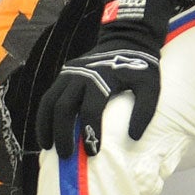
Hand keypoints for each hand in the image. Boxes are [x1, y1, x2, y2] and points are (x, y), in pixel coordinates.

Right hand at [34, 0, 175, 157]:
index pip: (91, 110)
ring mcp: (69, 73)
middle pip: (63, 108)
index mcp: (101, 78)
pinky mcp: (64, 74)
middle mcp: (80, 75)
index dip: (91, 133)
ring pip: (49, 102)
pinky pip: (48, 97)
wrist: (127, 38)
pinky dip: (44, 116)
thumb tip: (133, 137)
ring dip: (46, 126)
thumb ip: (145, 111)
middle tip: (67, 156)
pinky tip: (46, 132)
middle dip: (62, 134)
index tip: (93, 152)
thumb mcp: (151, 86)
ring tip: (48, 148)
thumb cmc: (140, 67)